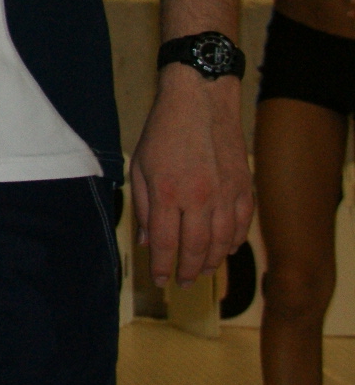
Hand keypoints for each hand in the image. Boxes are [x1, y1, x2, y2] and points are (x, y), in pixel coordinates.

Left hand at [129, 67, 251, 286]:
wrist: (200, 102)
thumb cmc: (163, 132)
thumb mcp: (140, 167)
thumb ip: (144, 207)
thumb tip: (145, 241)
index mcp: (168, 194)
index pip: (165, 243)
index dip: (162, 266)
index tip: (160, 279)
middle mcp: (199, 198)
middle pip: (197, 249)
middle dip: (188, 270)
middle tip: (182, 282)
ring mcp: (226, 194)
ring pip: (223, 242)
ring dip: (212, 262)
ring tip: (202, 272)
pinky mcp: (245, 188)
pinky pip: (242, 225)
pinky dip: (234, 243)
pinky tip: (225, 250)